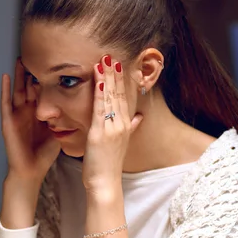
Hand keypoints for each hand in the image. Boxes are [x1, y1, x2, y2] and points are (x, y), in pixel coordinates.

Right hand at [0, 58, 61, 184]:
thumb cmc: (44, 155)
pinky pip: (5, 103)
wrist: (30, 171)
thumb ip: (67, 117)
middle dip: (34, 70)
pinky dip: (4, 90)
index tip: (58, 59)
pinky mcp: (8, 122)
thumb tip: (86, 106)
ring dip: (18, 75)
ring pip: (17, 90)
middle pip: (30, 86)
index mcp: (40, 113)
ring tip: (20, 57)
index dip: (50, 76)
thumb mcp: (59, 131)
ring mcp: (16, 116)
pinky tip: (5, 77)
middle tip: (38, 50)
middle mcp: (27, 112)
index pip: (45, 89)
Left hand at [82, 55, 143, 195]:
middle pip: (119, 93)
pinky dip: (100, 94)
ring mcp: (112, 129)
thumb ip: (130, 128)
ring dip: (107, 78)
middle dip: (115, 73)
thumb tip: (138, 117)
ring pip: (110, 98)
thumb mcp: (120, 144)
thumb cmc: (108, 166)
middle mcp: (121, 124)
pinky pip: (100, 110)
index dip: (121, 80)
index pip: (124, 97)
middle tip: (111, 54)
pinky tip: (98, 81)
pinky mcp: (101, 134)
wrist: (105, 184)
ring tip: (104, 60)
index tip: (118, 63)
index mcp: (125, 125)